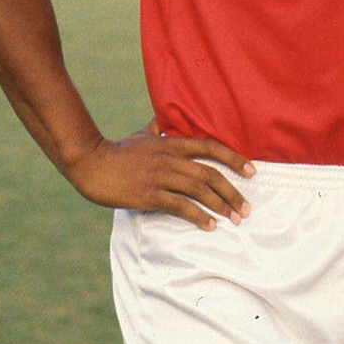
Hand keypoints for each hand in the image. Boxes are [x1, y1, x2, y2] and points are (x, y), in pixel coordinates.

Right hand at [65, 122, 254, 228]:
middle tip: (247, 208)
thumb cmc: (118, 150)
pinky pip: (180, 206)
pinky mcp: (150, 195)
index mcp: (172, 143)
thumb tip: (164, 117)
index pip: (210, 147)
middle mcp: (170, 159)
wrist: (92, 164)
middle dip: (233, 192)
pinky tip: (210, 226)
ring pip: (199, 191)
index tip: (251, 171)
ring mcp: (160, 177)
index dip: (233, 158)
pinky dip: (198, 216)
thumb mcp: (142, 134)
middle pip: (210, 174)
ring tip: (235, 219)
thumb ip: (158, 126)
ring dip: (221, 206)